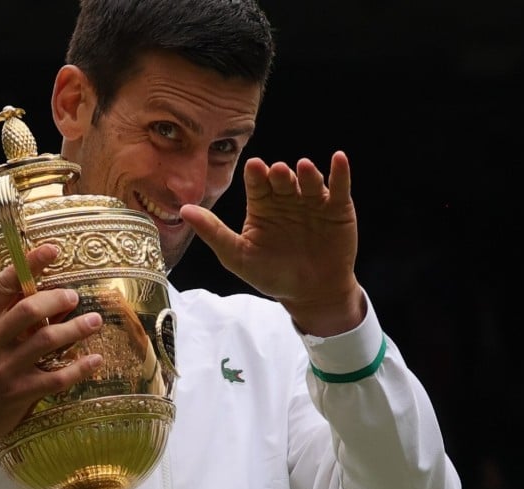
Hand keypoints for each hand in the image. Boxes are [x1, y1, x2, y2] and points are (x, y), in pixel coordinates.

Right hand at [0, 244, 103, 488]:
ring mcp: (4, 370)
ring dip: (75, 328)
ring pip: (47, 341)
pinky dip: (78, 369)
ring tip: (93, 321)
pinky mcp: (18, 395)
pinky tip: (94, 360)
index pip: (1, 285)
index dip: (29, 264)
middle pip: (29, 310)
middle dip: (57, 298)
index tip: (52, 251)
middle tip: (73, 295)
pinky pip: (56, 378)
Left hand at [181, 151, 363, 335]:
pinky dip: (340, 172)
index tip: (254, 168)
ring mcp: (312, 201)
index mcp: (262, 205)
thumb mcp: (238, 256)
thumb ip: (213, 233)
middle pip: (282, 180)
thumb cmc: (271, 274)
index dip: (256, 176)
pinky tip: (338, 159)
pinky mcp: (337, 207)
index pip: (257, 184)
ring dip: (307, 173)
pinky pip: (339, 187)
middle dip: (280, 174)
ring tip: (303, 168)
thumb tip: (183, 210)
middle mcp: (286, 198)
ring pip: (309, 181)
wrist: (310, 294)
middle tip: (277, 171)